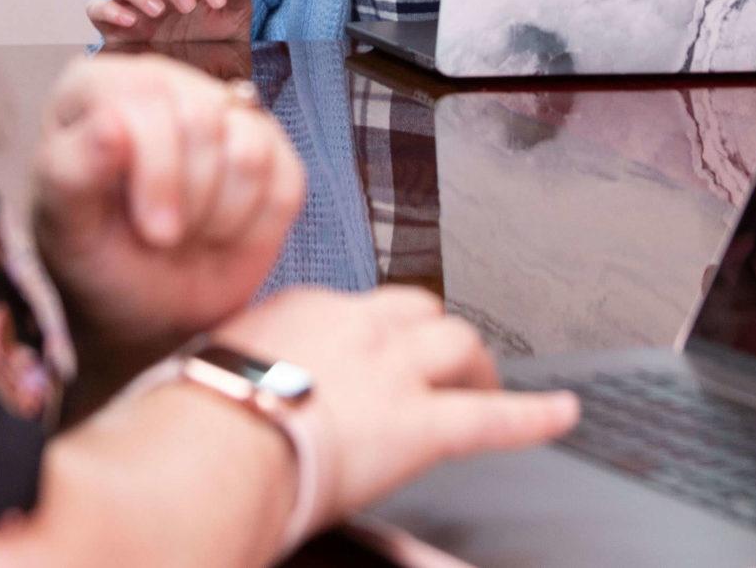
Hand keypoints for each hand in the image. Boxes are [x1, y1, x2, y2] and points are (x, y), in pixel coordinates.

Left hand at [33, 54, 305, 363]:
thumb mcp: (65, 227)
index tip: (152, 232)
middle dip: (190, 197)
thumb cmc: (95, 259)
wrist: (142, 304)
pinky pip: (286, 180)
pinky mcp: (269, 147)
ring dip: (221, 215)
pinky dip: (257, 226)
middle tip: (165, 239)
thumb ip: (72, 172)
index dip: (158, 171)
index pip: (145, 98)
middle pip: (203, 119)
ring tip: (188, 234)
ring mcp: (219, 111)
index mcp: (96, 86)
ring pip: (249, 149)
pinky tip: (221, 236)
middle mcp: (160, 83)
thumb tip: (108, 124)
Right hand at [88, 0, 253, 42]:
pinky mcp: (111, 29)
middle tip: (188, 7)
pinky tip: (130, 22)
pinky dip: (107, 9)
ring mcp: (130, 6)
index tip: (219, 3)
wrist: (202, 86)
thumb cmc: (219, 48)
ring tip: (157, 12)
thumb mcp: (237, 21)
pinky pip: (94, 7)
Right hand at [198, 286, 577, 532]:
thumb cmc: (192, 420)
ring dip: (477, 365)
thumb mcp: (207, 367)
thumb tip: (223, 394)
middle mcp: (358, 327)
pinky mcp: (421, 425)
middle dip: (434, 336)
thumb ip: (236, 369)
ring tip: (488, 386)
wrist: (212, 445)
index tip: (366, 363)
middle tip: (442, 366)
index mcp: (305, 310)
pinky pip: (491, 418)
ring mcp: (394, 372)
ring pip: (458, 343)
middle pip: (417, 310)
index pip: (355, 311)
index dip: (371, 339)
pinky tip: (563, 414)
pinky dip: (533, 415)